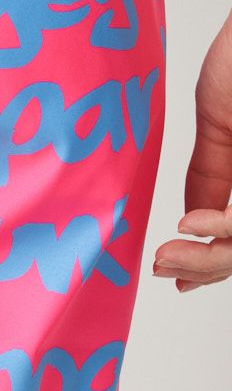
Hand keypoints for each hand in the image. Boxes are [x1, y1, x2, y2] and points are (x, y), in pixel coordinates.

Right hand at [154, 12, 231, 290]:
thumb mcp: (217, 121)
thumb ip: (208, 175)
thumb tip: (190, 223)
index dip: (208, 264)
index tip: (167, 270)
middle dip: (205, 268)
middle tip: (164, 266)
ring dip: (214, 260)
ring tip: (173, 253)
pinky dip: (226, 230)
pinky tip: (193, 224)